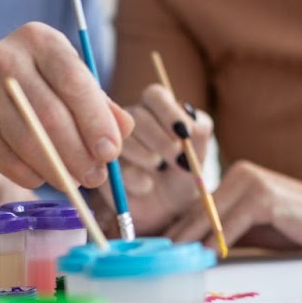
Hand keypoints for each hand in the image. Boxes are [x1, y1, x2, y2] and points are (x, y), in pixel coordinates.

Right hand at [0, 23, 132, 191]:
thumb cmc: (32, 82)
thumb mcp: (66, 78)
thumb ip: (99, 102)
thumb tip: (124, 131)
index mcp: (40, 40)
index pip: (74, 80)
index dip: (96, 120)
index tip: (112, 151)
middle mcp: (5, 58)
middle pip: (50, 114)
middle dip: (79, 152)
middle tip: (97, 177)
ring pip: (28, 141)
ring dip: (58, 170)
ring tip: (77, 182)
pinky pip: (5, 159)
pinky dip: (30, 174)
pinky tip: (44, 177)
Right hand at [112, 86, 214, 234]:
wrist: (169, 208)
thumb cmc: (183, 174)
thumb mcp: (198, 153)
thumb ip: (199, 134)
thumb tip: (188, 126)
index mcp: (156, 108)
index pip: (154, 95)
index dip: (169, 111)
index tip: (183, 133)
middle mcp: (132, 120)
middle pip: (137, 114)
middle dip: (160, 138)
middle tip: (176, 158)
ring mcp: (113, 141)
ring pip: (123, 138)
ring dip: (146, 156)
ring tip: (159, 170)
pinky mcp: (103, 166)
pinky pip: (113, 166)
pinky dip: (134, 179)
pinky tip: (145, 186)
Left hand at [165, 160, 301, 251]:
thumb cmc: (295, 225)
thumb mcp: (254, 226)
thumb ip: (226, 229)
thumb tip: (193, 248)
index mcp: (235, 177)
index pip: (198, 206)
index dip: (177, 228)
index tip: (156, 249)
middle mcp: (241, 174)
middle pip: (199, 209)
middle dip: (177, 235)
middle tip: (155, 256)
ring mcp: (253, 183)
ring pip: (211, 216)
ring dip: (190, 240)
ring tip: (172, 260)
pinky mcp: (265, 197)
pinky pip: (232, 223)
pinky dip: (216, 241)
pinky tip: (204, 256)